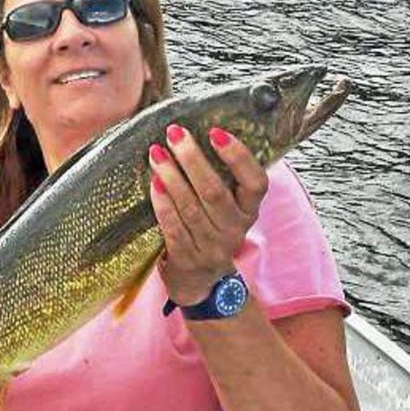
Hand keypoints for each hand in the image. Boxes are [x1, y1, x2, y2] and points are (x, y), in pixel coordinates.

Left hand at [148, 124, 267, 305]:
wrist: (201, 280)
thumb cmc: (212, 228)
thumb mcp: (229, 207)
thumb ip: (224, 177)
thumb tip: (200, 131)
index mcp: (250, 210)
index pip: (256, 182)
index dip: (238, 156)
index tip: (216, 132)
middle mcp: (235, 229)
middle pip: (215, 191)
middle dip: (193, 159)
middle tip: (175, 133)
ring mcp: (212, 247)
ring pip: (191, 207)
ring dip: (172, 177)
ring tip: (157, 153)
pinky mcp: (188, 258)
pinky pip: (173, 227)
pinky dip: (162, 204)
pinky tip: (153, 183)